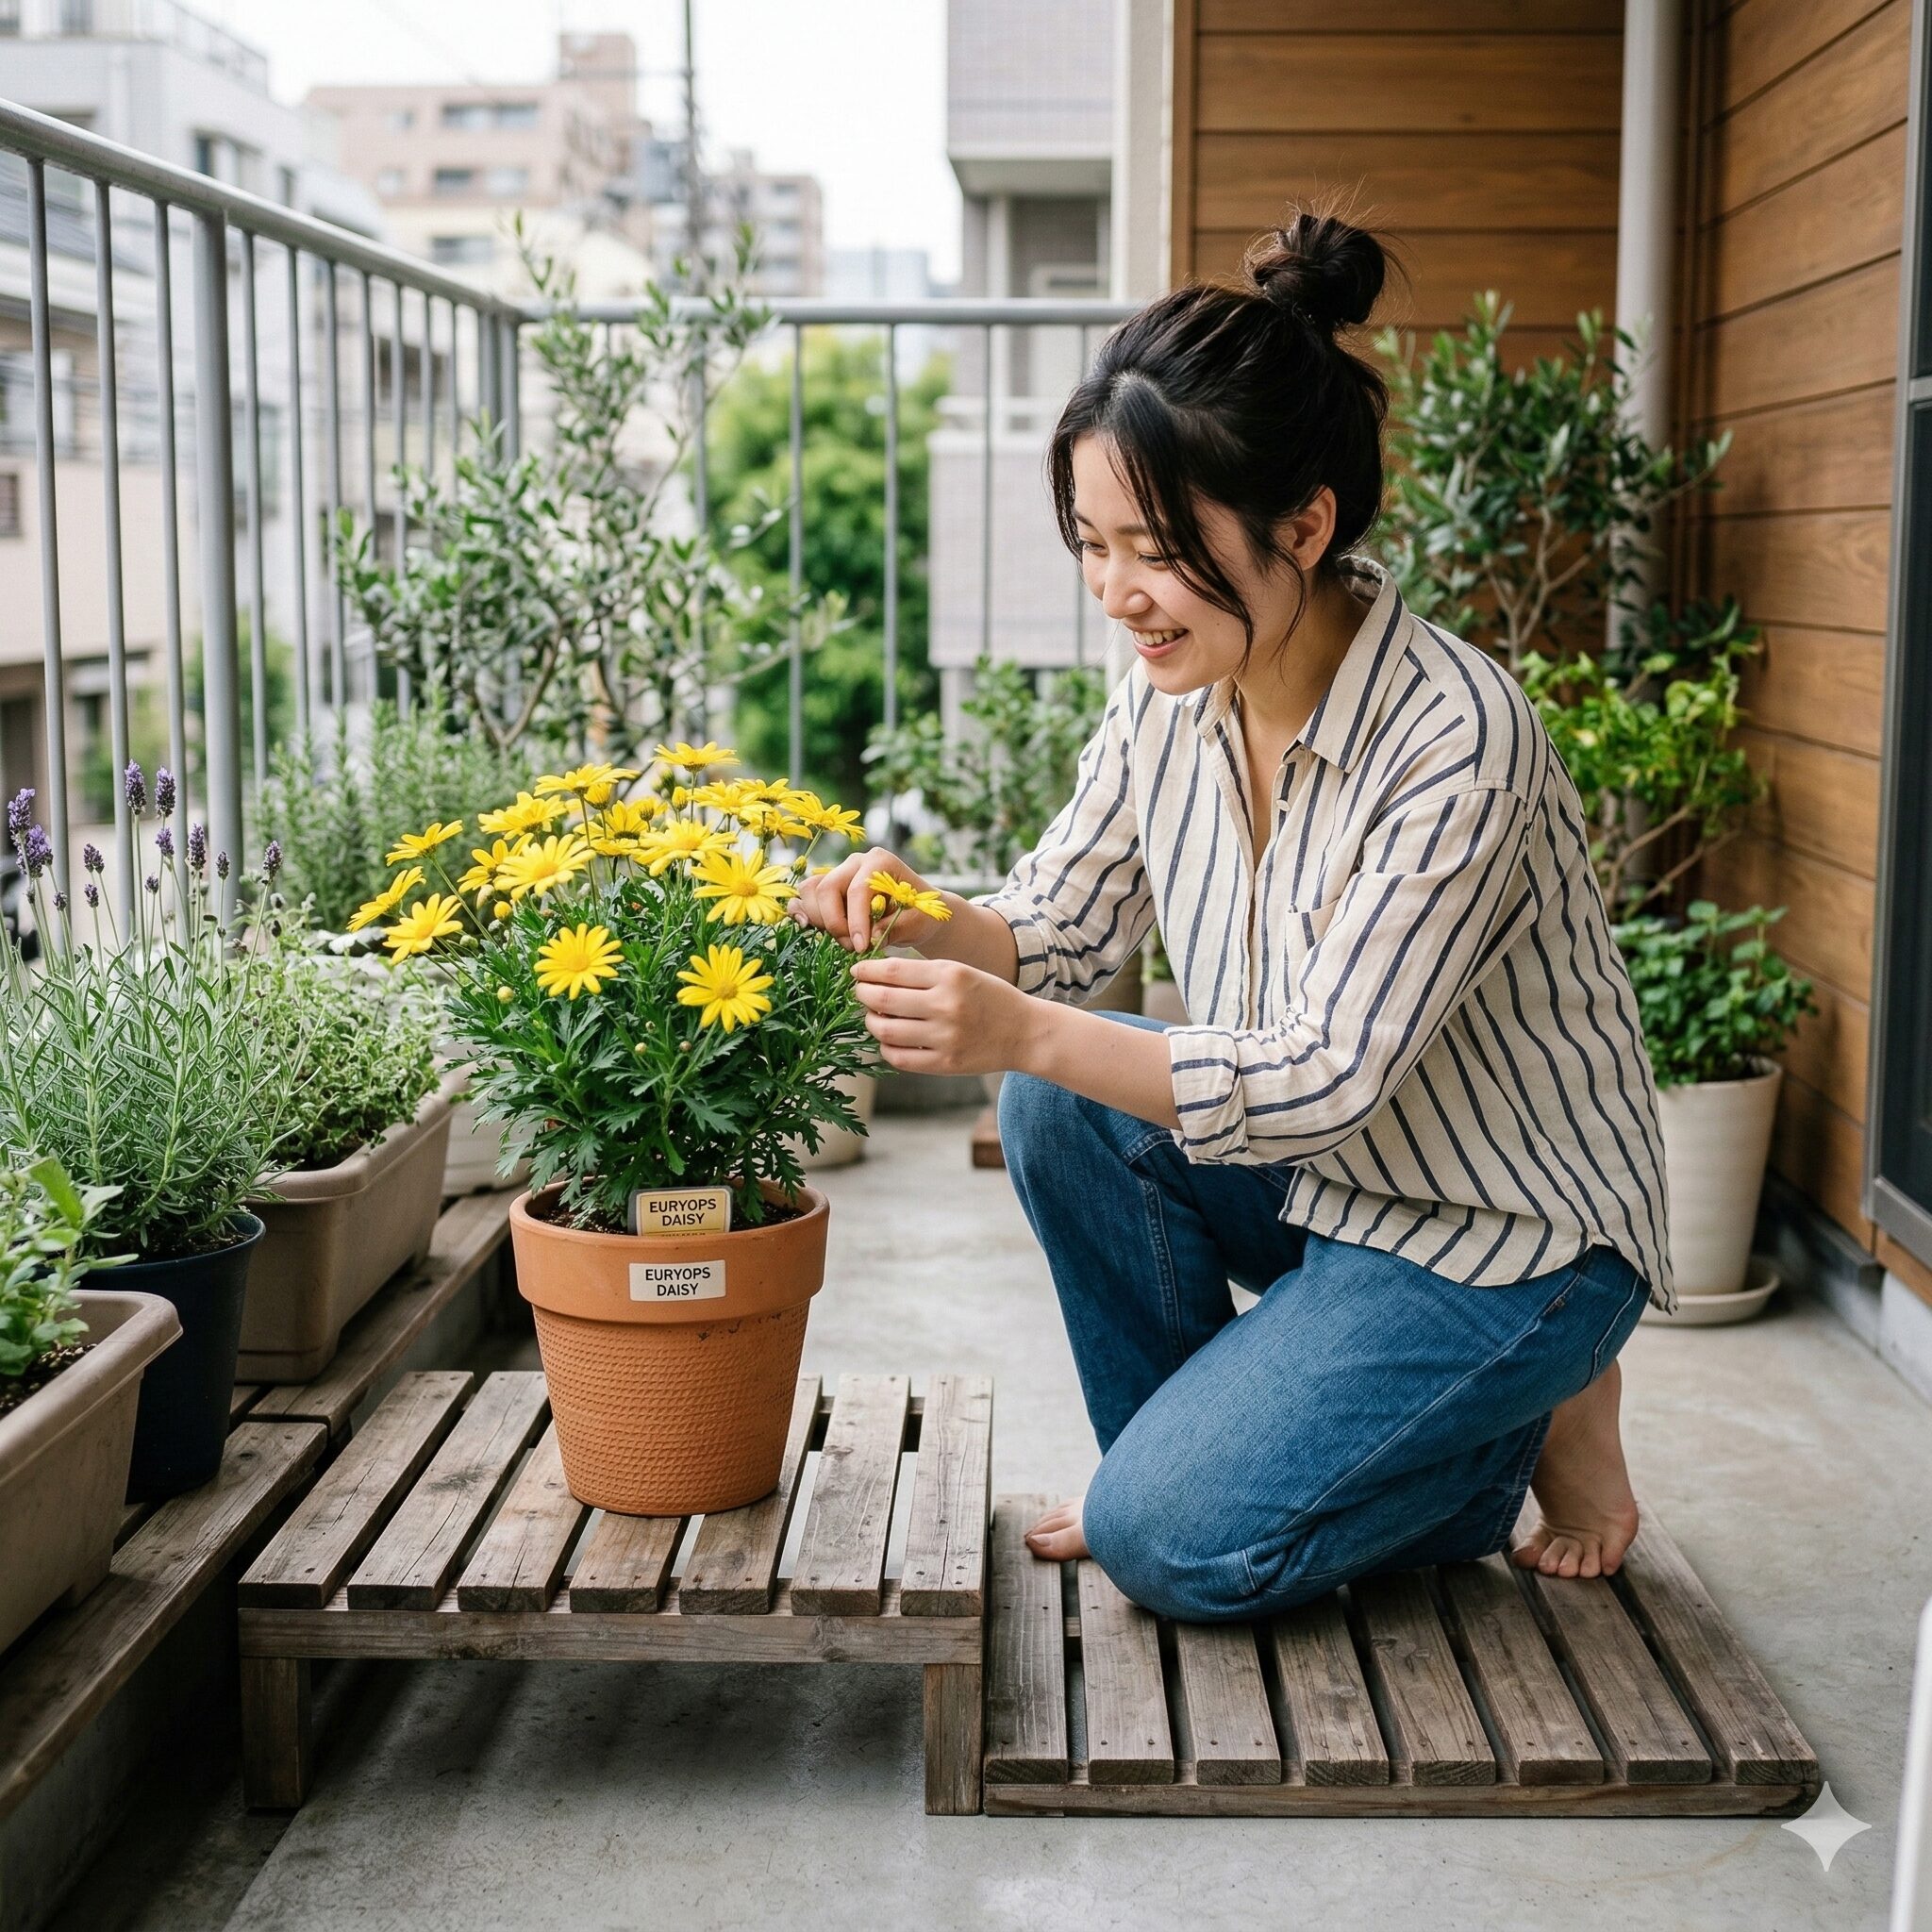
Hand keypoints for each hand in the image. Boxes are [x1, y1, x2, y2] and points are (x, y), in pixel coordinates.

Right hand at [788, 846, 950, 952]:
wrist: (916, 915)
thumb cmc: (920, 915)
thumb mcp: (915, 922)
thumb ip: (893, 928)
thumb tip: (868, 937)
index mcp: (879, 862)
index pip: (857, 890)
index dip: (855, 921)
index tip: (861, 947)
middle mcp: (854, 863)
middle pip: (826, 888)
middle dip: (835, 923)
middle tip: (853, 947)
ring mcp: (838, 874)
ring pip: (810, 891)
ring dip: (820, 921)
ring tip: (843, 941)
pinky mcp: (827, 890)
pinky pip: (804, 897)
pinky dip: (801, 913)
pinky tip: (806, 927)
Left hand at [849, 954, 1040, 1075]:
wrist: (1025, 1032)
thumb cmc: (989, 997)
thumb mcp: (961, 972)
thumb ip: (922, 973)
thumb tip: (874, 975)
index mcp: (950, 976)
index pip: (892, 971)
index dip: (866, 971)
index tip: (856, 971)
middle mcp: (946, 1005)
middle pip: (883, 999)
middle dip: (862, 994)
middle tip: (859, 991)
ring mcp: (945, 1037)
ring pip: (885, 1030)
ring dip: (871, 1021)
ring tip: (874, 1015)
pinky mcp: (945, 1063)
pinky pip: (898, 1056)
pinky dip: (886, 1046)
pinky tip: (890, 1037)